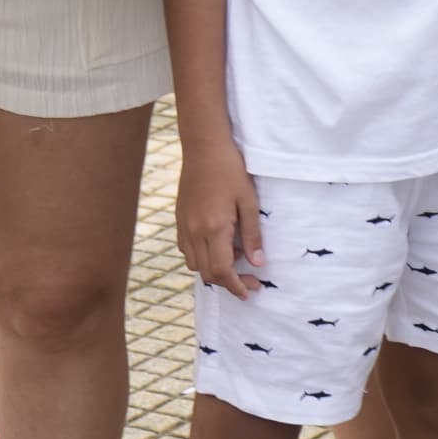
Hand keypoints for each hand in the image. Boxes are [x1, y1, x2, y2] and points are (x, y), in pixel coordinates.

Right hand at [178, 149, 265, 295]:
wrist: (204, 147)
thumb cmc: (231, 170)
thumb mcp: (249, 201)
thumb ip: (252, 234)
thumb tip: (258, 263)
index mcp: (214, 228)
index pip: (222, 270)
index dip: (236, 286)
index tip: (250, 291)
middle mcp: (195, 231)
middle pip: (207, 272)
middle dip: (228, 283)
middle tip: (250, 281)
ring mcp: (184, 225)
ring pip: (194, 264)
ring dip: (213, 270)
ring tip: (235, 259)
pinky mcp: (179, 218)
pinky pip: (186, 249)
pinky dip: (200, 257)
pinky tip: (216, 246)